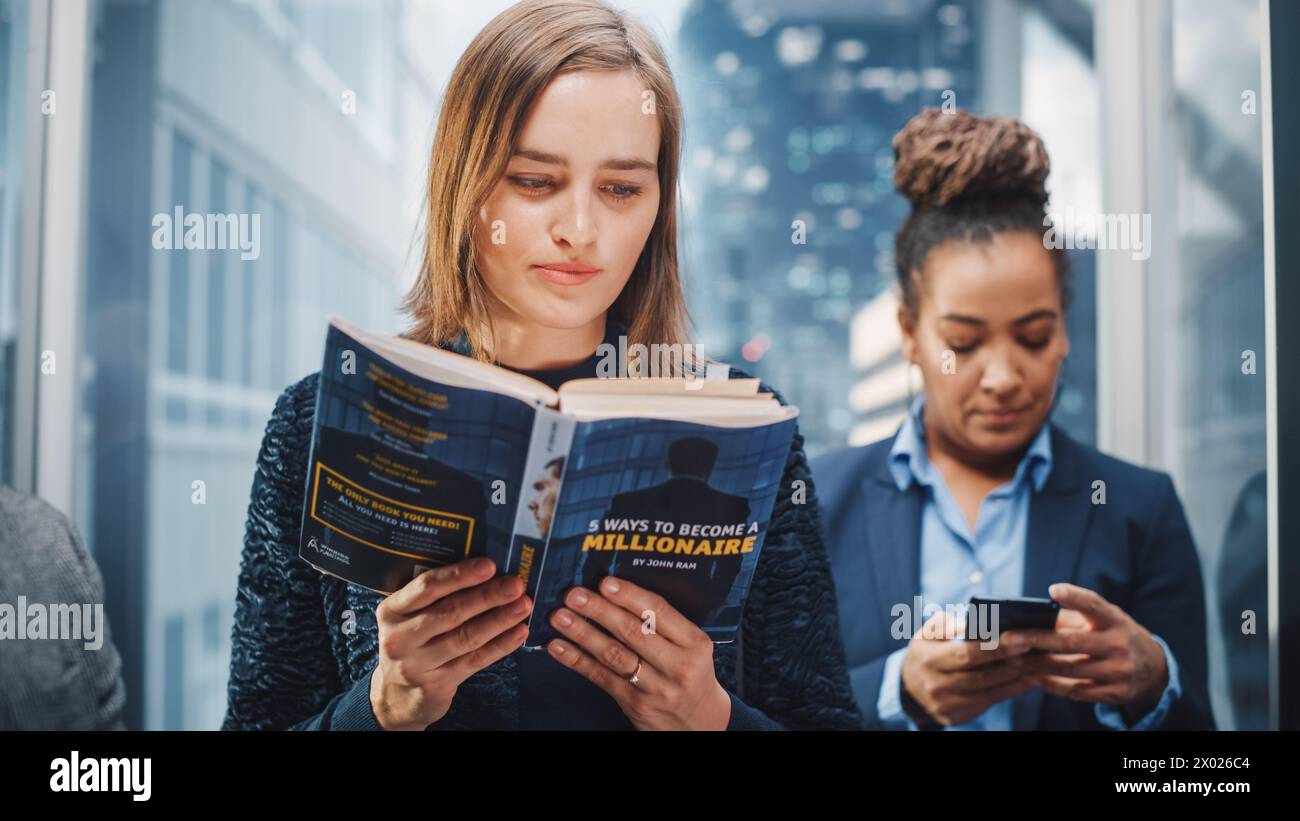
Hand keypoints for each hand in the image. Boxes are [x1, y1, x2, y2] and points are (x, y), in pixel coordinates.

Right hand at [370, 558, 530, 729]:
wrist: (397, 695)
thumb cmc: (411, 641)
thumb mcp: (407, 616)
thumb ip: (434, 595)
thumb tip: (485, 567)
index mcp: (391, 611)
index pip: (427, 587)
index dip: (460, 575)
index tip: (489, 565)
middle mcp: (399, 638)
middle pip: (450, 612)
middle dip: (487, 596)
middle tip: (516, 584)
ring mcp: (417, 664)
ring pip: (466, 637)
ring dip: (499, 619)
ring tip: (524, 606)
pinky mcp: (437, 685)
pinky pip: (475, 660)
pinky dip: (500, 645)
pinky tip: (519, 632)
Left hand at [545, 577, 730, 729]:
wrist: (698, 721)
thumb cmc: (690, 673)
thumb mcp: (691, 646)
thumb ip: (664, 622)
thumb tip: (616, 590)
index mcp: (695, 643)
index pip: (659, 613)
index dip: (630, 596)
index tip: (605, 582)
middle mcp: (677, 666)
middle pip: (633, 632)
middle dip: (600, 611)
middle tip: (574, 595)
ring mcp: (655, 688)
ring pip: (614, 655)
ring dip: (582, 633)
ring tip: (560, 617)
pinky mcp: (634, 704)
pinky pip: (601, 677)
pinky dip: (576, 660)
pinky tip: (558, 646)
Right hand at [900, 609, 1034, 725]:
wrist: (910, 686)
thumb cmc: (926, 652)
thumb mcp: (927, 633)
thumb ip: (946, 624)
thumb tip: (968, 625)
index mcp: (928, 660)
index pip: (966, 654)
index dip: (994, 648)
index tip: (1017, 639)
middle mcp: (936, 685)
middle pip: (981, 676)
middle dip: (1009, 663)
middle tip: (1031, 651)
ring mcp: (946, 704)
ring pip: (988, 692)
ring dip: (1014, 679)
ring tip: (1033, 665)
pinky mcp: (956, 717)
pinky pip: (988, 703)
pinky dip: (1009, 692)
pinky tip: (1024, 680)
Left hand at [1008, 583, 1167, 719]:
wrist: (1154, 669)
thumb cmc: (1116, 636)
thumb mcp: (1105, 621)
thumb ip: (1074, 617)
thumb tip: (1032, 616)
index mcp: (1115, 620)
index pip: (1095, 605)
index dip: (1075, 597)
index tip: (1053, 589)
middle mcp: (1119, 644)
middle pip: (1071, 642)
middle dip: (1036, 639)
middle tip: (1008, 638)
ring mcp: (1119, 671)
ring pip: (1069, 669)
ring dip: (1037, 665)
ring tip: (1012, 659)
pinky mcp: (1116, 693)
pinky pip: (1077, 691)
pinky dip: (1052, 684)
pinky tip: (1033, 677)